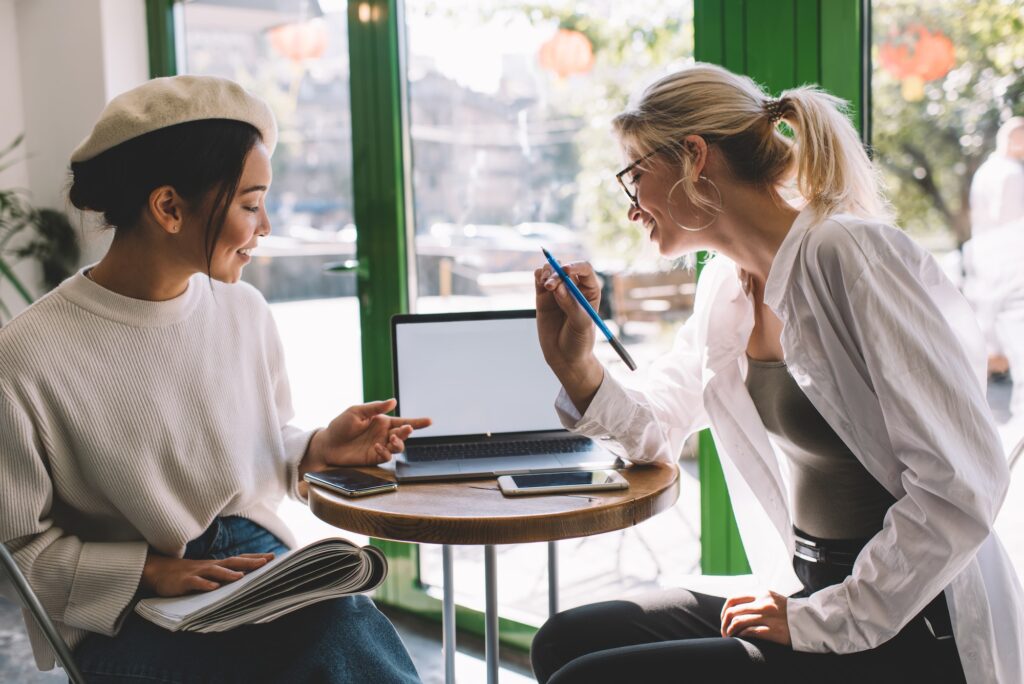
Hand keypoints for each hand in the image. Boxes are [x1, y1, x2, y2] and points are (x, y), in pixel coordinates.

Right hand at [141, 551, 273, 596]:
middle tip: (266, 562)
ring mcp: (197, 573)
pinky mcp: (184, 582)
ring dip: (228, 574)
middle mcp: (209, 566)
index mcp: (216, 564)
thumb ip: (223, 572)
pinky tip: (213, 588)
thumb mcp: (207, 571)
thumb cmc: (187, 573)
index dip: (255, 558)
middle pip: (232, 562)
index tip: (273, 556)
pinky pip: (195, 583)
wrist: (158, 571)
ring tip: (241, 577)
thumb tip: (244, 575)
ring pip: (214, 572)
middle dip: (249, 562)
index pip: (239, 559)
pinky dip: (204, 585)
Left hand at [302, 399, 430, 473]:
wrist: (327, 444)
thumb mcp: (356, 412)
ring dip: (399, 443)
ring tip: (391, 439)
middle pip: (403, 434)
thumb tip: (393, 401)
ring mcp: (379, 446)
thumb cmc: (340, 426)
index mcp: (381, 421)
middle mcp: (383, 434)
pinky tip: (376, 447)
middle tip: (406, 429)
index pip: (403, 421)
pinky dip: (385, 452)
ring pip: (398, 446)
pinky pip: (386, 456)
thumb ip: (375, 407)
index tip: (430, 421)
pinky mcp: (373, 458)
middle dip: (407, 431)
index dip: (417, 422)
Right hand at [534, 261, 604, 410]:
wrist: (565, 357)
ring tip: (545, 285)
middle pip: (564, 268)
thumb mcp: (581, 324)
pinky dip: (538, 276)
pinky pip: (539, 279)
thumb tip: (557, 287)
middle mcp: (574, 288)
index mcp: (589, 291)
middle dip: (557, 273)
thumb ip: (570, 304)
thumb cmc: (580, 341)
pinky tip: (539, 281)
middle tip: (551, 286)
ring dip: (546, 272)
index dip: (575, 266)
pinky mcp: (543, 298)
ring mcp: (557, 292)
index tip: (565, 271)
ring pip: (551, 271)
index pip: (584, 269)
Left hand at [720, 591, 790, 645]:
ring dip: (730, 630)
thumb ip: (755, 599)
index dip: (724, 610)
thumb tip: (734, 606)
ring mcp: (768, 617)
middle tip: (724, 630)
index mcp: (761, 593)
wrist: (809, 621)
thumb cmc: (787, 611)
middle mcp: (763, 604)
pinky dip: (740, 635)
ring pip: (738, 621)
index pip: (734, 598)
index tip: (723, 618)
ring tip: (729, 636)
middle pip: (733, 611)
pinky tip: (739, 638)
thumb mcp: (771, 598)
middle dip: (724, 622)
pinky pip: (749, 632)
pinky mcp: (773, 631)